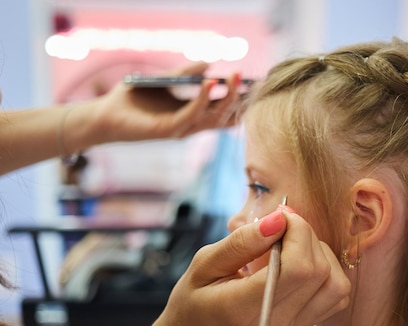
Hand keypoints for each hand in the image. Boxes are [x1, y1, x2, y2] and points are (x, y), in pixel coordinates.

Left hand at [88, 62, 243, 144]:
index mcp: (190, 114)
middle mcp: (189, 124)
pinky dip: (203, 98)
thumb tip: (209, 63)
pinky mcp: (169, 130)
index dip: (237, 101)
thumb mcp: (165, 80)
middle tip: (245, 78)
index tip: (252, 87)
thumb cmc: (133, 99)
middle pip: (222, 114)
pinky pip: (191, 114)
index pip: (221, 110)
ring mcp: (181, 129)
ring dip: (225, 97)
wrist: (105, 114)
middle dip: (236, 97)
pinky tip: (209, 82)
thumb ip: (185, 73)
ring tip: (234, 77)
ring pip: (212, 117)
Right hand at [150, 208, 350, 325]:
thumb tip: (279, 219)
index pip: (298, 267)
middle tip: (282, 227)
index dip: (298, 232)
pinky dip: (326, 274)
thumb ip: (242, 242)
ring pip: (336, 286)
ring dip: (321, 256)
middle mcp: (275, 323)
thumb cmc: (191, 302)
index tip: (280, 217)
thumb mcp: (203, 265)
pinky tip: (298, 265)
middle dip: (308, 237)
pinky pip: (334, 298)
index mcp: (244, 308)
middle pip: (320, 273)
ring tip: (291, 247)